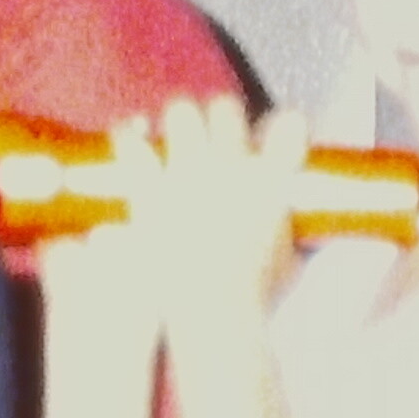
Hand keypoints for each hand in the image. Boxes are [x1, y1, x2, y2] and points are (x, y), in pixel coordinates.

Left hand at [113, 98, 300, 316]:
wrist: (213, 310)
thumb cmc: (253, 295)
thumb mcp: (286, 261)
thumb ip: (288, 235)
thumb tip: (291, 232)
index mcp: (272, 178)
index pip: (288, 124)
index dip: (282, 123)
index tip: (273, 132)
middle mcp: (232, 164)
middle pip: (225, 107)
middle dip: (219, 113)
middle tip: (210, 128)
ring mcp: (190, 171)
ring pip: (182, 112)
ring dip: (178, 118)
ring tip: (171, 128)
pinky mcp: (151, 186)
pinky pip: (133, 144)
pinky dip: (129, 136)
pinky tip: (128, 136)